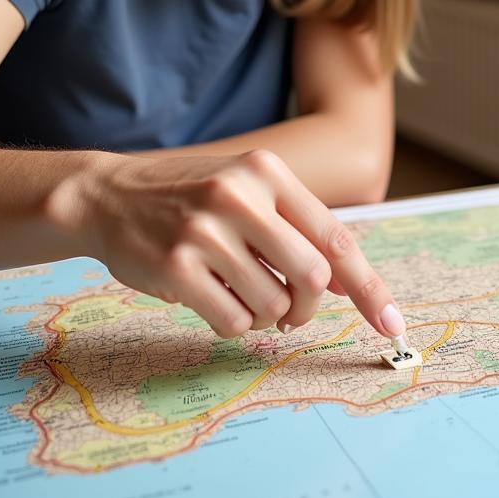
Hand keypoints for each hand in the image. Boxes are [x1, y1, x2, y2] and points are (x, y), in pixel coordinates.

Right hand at [65, 149, 405, 339]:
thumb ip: (296, 229)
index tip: (391, 323)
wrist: (106, 195)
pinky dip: (233, 323)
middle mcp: (240, 196)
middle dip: (308, 306)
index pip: (335, 237)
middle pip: (312, 276)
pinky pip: (233, 320)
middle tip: (292, 312)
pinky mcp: (175, 268)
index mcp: (267, 174)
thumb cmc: (189, 197)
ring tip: (239, 295)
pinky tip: (212, 300)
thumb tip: (346, 283)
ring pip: (273, 304)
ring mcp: (205, 231)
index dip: (368, 286)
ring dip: (266, 315)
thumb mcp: (246, 192)